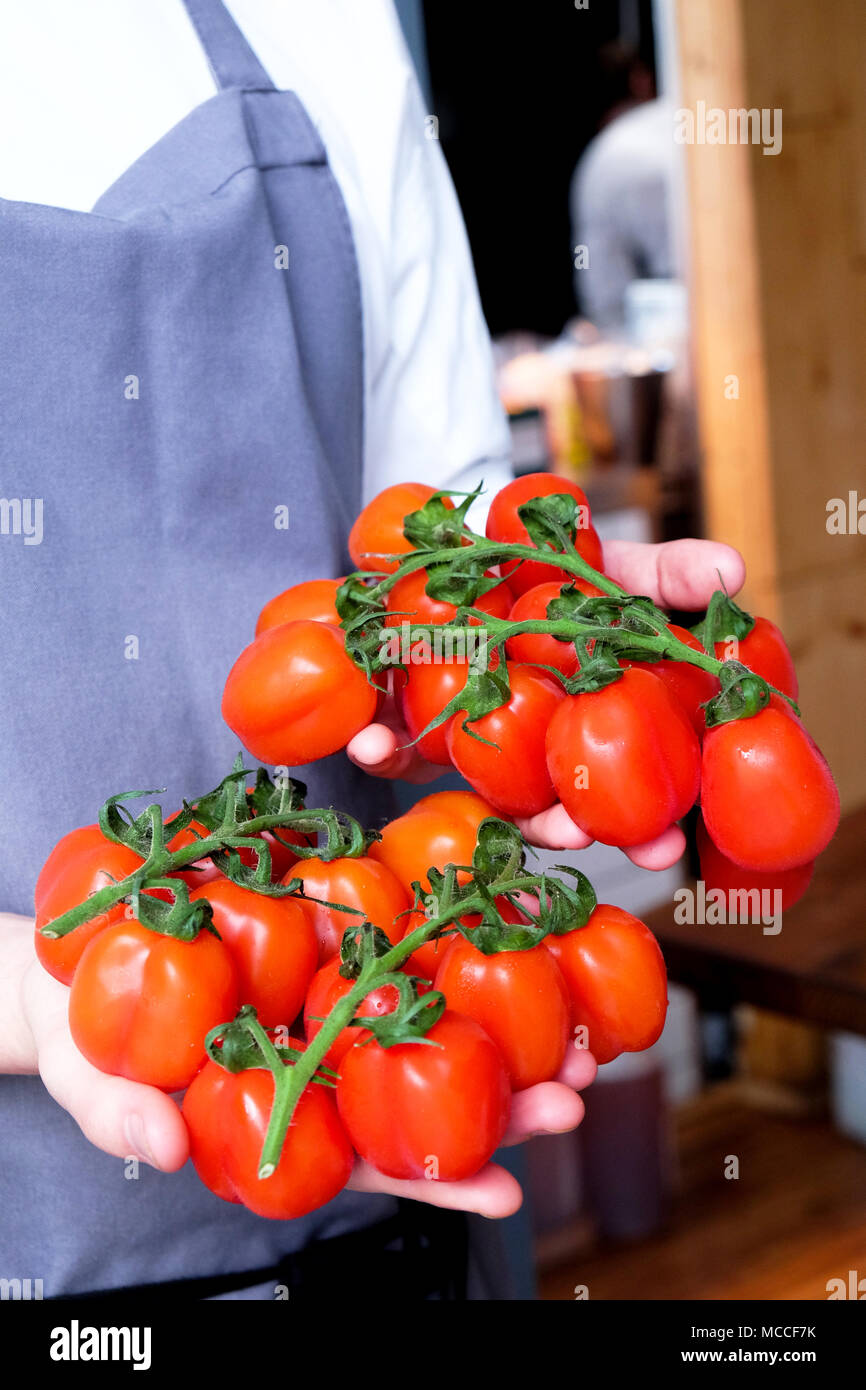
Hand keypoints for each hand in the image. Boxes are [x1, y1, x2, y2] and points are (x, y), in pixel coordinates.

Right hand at [12, 917, 594, 1215]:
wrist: (75, 962)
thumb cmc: (90, 1044)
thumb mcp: (95, 1084)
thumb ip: (126, 1118)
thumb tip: (164, 1146)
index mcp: (291, 1116)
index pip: (375, 1161)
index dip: (439, 1180)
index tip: (509, 1190)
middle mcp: (327, 1057)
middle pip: (427, 1089)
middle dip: (507, 1100)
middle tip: (578, 1094)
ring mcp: (333, 990)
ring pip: (428, 1009)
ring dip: (506, 1014)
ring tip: (577, 1015)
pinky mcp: (328, 925)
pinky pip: (396, 926)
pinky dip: (451, 922)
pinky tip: (503, 908)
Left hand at [348, 536, 745, 867]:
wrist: (472, 545)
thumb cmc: (564, 570)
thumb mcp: (623, 569)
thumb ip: (672, 576)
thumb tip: (732, 569)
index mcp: (589, 726)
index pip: (622, 791)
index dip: (644, 826)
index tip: (662, 849)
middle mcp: (532, 744)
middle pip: (551, 805)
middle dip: (566, 829)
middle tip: (576, 837)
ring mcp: (470, 735)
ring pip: (470, 781)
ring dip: (462, 795)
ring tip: (476, 807)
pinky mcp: (405, 719)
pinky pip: (391, 742)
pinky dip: (378, 745)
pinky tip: (367, 745)